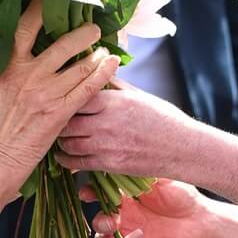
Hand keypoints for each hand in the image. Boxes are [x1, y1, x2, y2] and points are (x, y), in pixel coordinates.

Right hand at [0, 0, 118, 202]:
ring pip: (80, 65)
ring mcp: (46, 93)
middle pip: (62, 43)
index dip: (41, 7)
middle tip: (92, 27)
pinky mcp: (61, 112)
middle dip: (82, 31)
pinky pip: (89, 87)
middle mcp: (28, 74)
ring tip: (104, 48)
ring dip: (96, 53)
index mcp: (5, 64)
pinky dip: (103, 73)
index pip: (25, 26)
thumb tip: (4, 41)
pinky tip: (112, 64)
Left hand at [56, 80, 191, 177]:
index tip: (61, 97)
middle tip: (55, 119)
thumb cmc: (164, 119)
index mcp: (114, 101)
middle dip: (59, 120)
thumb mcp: (139, 95)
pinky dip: (66, 160)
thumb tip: (96, 72)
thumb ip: (114, 86)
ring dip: (61, 141)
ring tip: (59, 137)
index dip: (65, 97)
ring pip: (67, 143)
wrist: (182, 148)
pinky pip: (77, 164)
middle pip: (66, 121)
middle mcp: (106, 123)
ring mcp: (106, 146)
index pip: (76, 95)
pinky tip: (65, 156)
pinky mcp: (109, 165)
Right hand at [84, 178, 209, 237]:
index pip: (100, 190)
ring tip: (113, 225)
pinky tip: (138, 235)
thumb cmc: (183, 195)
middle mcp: (124, 211)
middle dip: (92, 210)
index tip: (87, 189)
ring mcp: (129, 229)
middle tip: (98, 205)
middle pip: (97, 212)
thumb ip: (141, 170)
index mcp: (126, 192)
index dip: (90, 189)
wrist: (201, 220)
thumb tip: (123, 156)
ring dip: (101, 228)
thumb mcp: (162, 177)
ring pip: (102, 232)